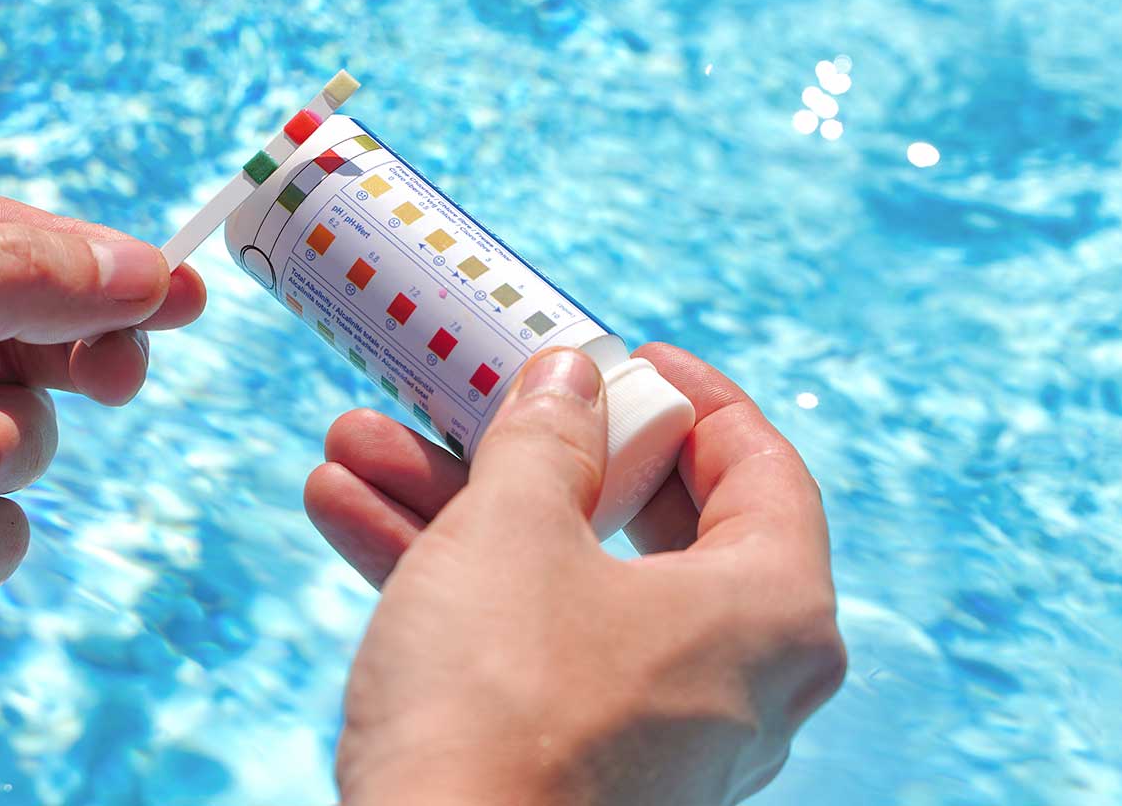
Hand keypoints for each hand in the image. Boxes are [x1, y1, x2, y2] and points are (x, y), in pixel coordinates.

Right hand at [304, 344, 845, 804]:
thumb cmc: (503, 703)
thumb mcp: (514, 530)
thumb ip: (548, 438)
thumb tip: (569, 380)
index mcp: (771, 609)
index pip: (761, 467)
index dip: (692, 396)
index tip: (628, 357)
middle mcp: (736, 678)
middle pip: (642, 523)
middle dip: (528, 451)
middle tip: (476, 396)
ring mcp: (660, 732)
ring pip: (562, 582)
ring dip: (454, 508)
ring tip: (356, 445)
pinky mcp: (584, 769)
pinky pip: (530, 648)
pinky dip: (453, 585)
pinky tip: (350, 515)